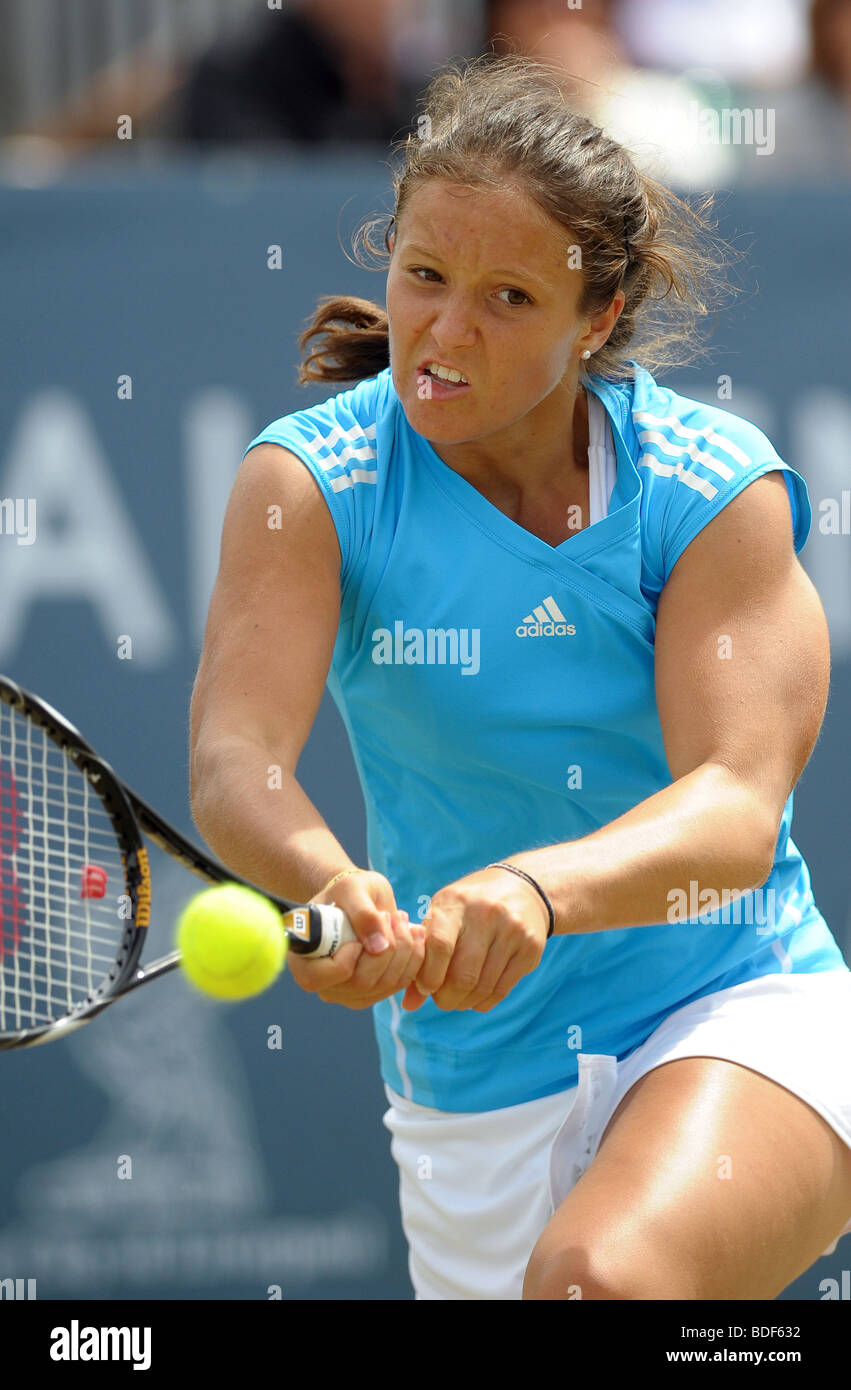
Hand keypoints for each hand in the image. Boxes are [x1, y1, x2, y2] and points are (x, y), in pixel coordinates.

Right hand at [285, 869, 425, 1009]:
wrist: (358, 899)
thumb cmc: (347, 892)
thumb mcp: (352, 889)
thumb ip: (362, 913)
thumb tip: (379, 946)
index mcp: (303, 959)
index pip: (319, 978)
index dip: (345, 959)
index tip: (359, 934)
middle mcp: (323, 984)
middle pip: (361, 983)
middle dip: (387, 947)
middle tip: (393, 915)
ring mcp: (348, 993)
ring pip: (384, 985)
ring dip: (404, 950)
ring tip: (402, 919)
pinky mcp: (372, 993)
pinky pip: (399, 985)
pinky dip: (413, 958)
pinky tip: (413, 934)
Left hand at [401, 865, 549, 1013]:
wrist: (521, 887)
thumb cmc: (468, 908)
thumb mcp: (442, 916)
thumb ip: (423, 956)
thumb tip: (409, 1004)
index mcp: (456, 902)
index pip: (440, 947)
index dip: (428, 976)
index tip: (425, 987)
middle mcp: (486, 913)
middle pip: (463, 974)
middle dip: (447, 998)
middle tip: (441, 1000)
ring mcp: (512, 930)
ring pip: (483, 986)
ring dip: (465, 1002)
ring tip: (458, 999)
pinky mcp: (530, 947)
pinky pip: (503, 989)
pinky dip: (484, 1002)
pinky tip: (476, 998)